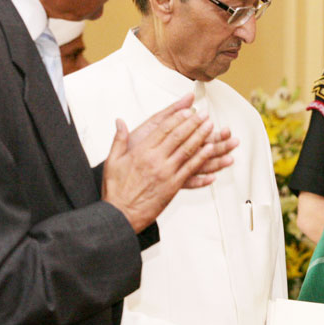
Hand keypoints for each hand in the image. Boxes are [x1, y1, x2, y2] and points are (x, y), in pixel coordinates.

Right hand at [102, 95, 237, 231]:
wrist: (120, 214)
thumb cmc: (115, 189)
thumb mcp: (112, 161)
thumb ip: (119, 140)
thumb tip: (120, 122)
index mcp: (141, 152)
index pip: (163, 129)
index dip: (177, 118)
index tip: (187, 110)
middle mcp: (155, 160)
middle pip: (178, 137)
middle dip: (193, 123)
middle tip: (204, 114)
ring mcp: (166, 173)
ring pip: (187, 150)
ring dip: (201, 136)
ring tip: (211, 126)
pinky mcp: (173, 186)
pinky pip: (191, 170)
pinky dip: (201, 158)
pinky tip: (210, 149)